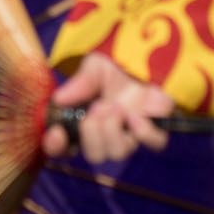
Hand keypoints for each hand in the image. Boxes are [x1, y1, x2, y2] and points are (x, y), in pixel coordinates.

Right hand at [40, 52, 174, 162]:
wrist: (146, 57)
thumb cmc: (116, 64)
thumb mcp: (93, 68)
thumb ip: (78, 85)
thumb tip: (58, 100)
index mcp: (84, 120)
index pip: (65, 147)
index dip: (57, 147)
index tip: (57, 133)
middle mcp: (107, 133)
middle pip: (95, 155)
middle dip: (92, 134)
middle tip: (97, 108)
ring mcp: (132, 133)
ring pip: (118, 153)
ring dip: (113, 130)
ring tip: (116, 107)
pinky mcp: (156, 129)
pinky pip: (154, 144)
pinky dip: (143, 132)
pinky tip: (136, 116)